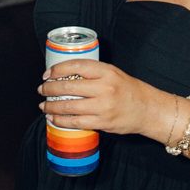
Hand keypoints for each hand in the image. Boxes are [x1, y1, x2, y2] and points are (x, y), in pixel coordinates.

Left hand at [38, 57, 160, 135]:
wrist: (147, 109)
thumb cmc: (128, 90)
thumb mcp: (113, 73)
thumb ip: (93, 73)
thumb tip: (66, 74)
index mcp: (107, 71)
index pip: (77, 66)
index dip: (58, 69)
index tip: (47, 73)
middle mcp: (105, 88)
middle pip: (68, 87)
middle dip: (50, 89)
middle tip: (42, 90)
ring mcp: (103, 107)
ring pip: (69, 107)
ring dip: (52, 107)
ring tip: (44, 106)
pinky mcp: (103, 123)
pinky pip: (76, 122)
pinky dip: (61, 121)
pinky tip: (54, 119)